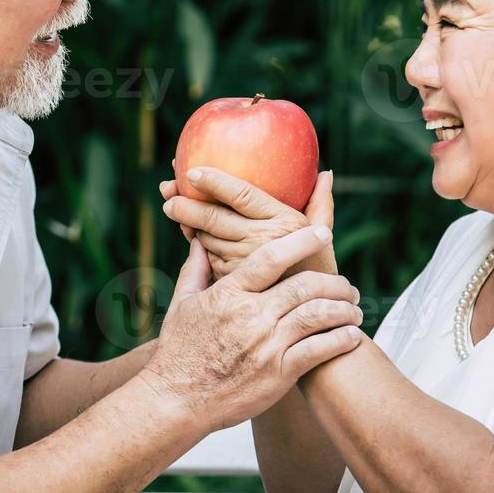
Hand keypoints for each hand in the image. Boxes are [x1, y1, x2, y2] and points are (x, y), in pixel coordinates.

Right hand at [141, 228, 362, 431]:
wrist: (177, 400)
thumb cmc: (178, 351)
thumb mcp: (181, 305)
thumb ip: (196, 271)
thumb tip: (200, 244)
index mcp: (229, 295)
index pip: (271, 258)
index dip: (301, 242)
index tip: (322, 234)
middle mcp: (251, 316)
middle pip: (305, 286)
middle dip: (334, 282)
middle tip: (347, 285)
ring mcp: (267, 346)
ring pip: (318, 316)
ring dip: (344, 309)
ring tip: (354, 310)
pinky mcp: (279, 374)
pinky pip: (320, 350)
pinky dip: (341, 339)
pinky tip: (351, 336)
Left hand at [159, 167, 335, 281]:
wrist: (314, 322)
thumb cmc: (318, 270)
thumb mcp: (322, 237)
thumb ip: (321, 205)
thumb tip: (325, 174)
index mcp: (284, 221)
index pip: (241, 194)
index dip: (214, 181)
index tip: (192, 171)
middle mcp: (264, 241)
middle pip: (215, 217)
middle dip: (186, 203)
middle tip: (168, 194)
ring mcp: (247, 264)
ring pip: (208, 239)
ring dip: (189, 224)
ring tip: (176, 210)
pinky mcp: (234, 282)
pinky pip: (210, 260)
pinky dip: (199, 247)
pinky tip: (192, 235)